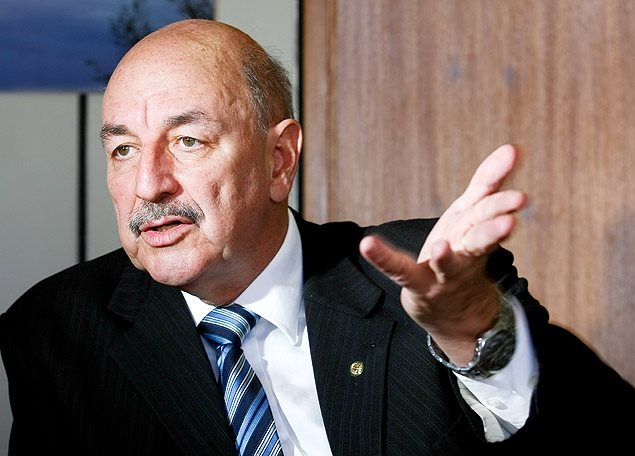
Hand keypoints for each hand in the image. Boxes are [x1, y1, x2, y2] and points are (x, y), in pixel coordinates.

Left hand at [359, 144, 525, 363]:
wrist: (455, 309)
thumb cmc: (463, 252)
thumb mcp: (473, 215)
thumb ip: (487, 183)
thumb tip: (513, 148)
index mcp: (477, 231)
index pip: (490, 212)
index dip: (501, 199)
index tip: (517, 192)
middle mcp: (464, 253)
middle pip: (480, 239)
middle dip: (494, 229)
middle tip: (511, 217)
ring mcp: (442, 273)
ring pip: (448, 265)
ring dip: (445, 258)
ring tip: (440, 247)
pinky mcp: (418, 284)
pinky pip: (399, 271)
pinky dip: (383, 258)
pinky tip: (367, 244)